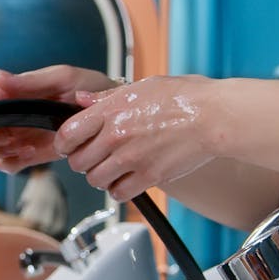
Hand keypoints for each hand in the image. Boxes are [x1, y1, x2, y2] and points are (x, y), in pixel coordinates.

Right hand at [0, 65, 117, 172]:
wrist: (113, 113)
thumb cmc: (89, 87)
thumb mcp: (62, 78)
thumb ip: (29, 80)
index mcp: (17, 93)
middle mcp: (14, 115)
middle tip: (9, 139)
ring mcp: (21, 136)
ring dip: (0, 152)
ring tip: (26, 146)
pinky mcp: (31, 154)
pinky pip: (9, 165)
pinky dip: (11, 164)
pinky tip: (29, 154)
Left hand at [56, 75, 216, 201]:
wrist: (214, 116)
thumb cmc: (184, 97)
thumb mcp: (141, 86)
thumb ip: (107, 97)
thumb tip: (82, 100)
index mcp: (111, 110)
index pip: (67, 134)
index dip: (64, 143)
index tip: (69, 145)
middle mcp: (116, 135)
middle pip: (78, 162)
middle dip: (83, 161)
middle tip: (95, 157)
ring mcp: (131, 158)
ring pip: (95, 180)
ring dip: (101, 177)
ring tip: (113, 169)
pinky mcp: (149, 176)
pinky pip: (119, 193)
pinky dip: (120, 190)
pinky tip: (128, 180)